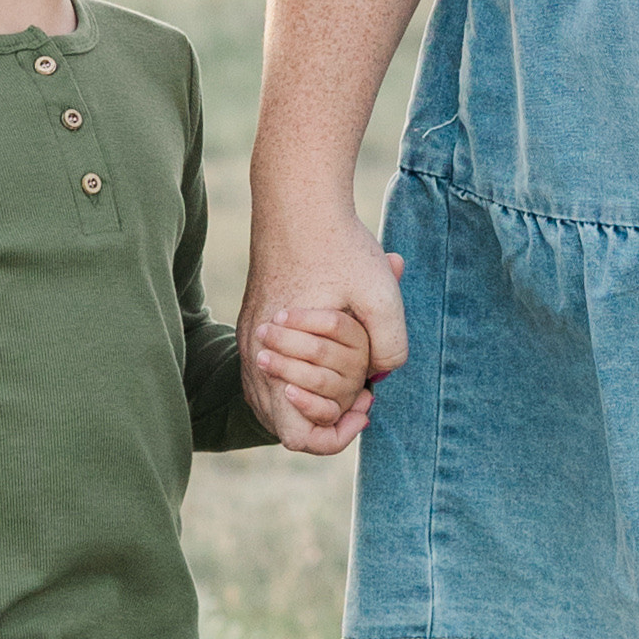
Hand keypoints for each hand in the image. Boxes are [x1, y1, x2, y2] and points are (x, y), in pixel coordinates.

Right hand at [241, 213, 408, 452]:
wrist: (297, 202)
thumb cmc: (339, 247)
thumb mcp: (380, 294)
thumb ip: (390, 345)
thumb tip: (380, 377)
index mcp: (278, 358)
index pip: (297, 437)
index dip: (334, 436)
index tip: (365, 407)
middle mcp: (254, 357)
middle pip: (284, 423)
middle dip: (327, 417)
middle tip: (363, 393)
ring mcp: (248, 342)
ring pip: (274, 400)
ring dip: (312, 396)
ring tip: (350, 376)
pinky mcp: (251, 326)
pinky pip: (269, 375)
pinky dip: (297, 377)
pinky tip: (329, 357)